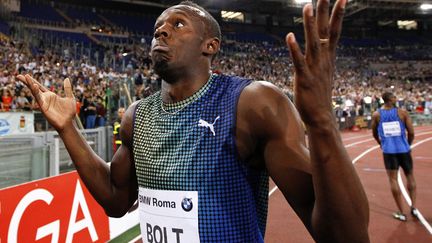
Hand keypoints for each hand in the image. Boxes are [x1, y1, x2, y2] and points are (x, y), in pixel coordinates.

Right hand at [17, 74, 75, 130]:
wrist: (69, 123)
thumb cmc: (69, 113)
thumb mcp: (70, 98)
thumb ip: (67, 89)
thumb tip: (67, 79)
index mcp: (50, 96)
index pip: (40, 86)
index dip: (33, 81)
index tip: (26, 75)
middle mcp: (45, 99)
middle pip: (34, 88)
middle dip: (27, 82)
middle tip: (18, 76)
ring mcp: (44, 103)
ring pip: (35, 92)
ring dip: (31, 85)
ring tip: (26, 77)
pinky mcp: (43, 108)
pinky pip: (39, 99)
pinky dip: (36, 93)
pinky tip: (35, 86)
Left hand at [286, 0, 345, 126]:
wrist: (321, 117)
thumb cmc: (319, 95)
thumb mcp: (322, 72)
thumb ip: (320, 58)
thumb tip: (319, 47)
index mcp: (328, 57)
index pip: (333, 30)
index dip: (337, 14)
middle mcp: (323, 59)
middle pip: (325, 31)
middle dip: (326, 11)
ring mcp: (315, 68)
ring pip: (313, 42)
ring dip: (310, 25)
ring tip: (308, 6)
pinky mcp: (304, 78)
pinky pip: (299, 61)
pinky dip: (294, 49)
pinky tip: (289, 36)